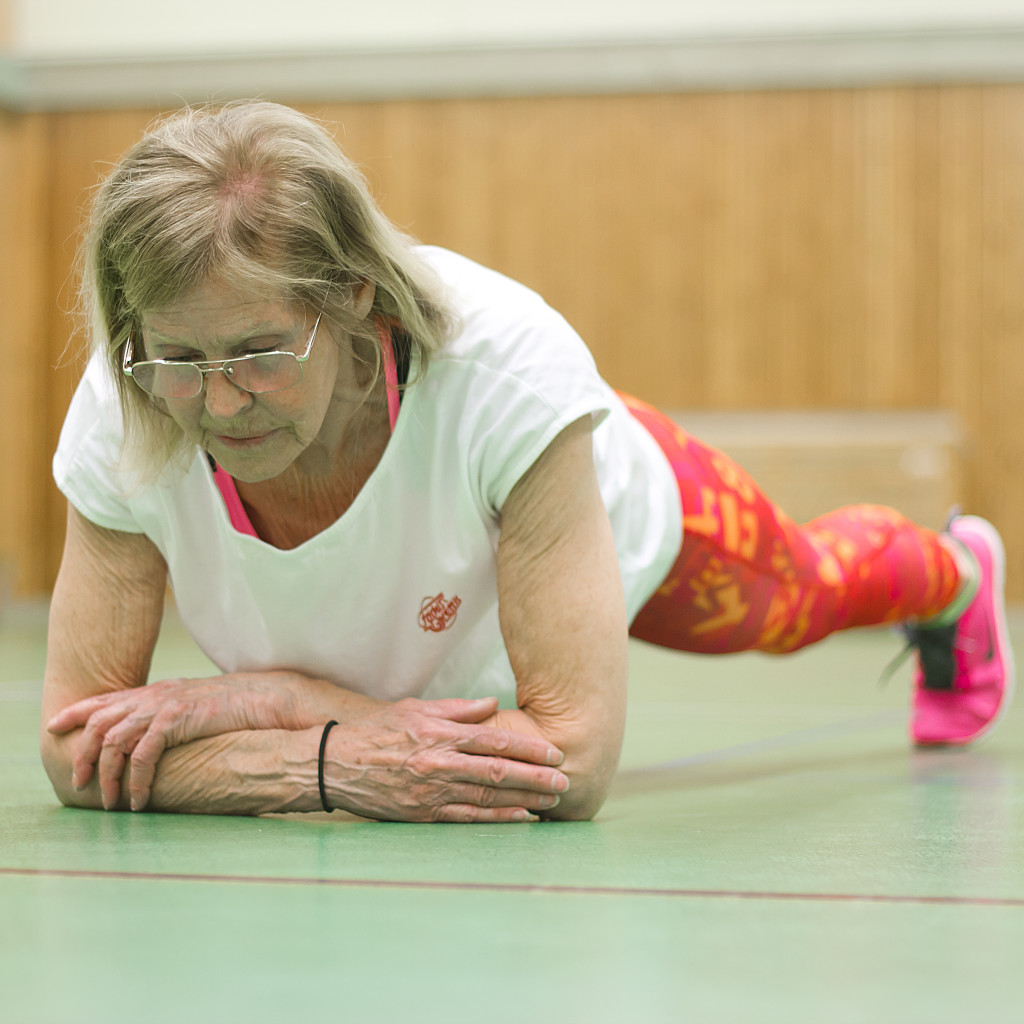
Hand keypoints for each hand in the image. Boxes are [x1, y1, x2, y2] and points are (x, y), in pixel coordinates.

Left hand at [46, 675, 295, 810]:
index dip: (75, 711)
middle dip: (82, 753)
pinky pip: (143, 755)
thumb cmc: (234, 705)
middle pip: (99, 721)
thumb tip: (154, 736)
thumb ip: (169, 714)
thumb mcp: (193, 705)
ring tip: (109, 802)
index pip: (104, 698)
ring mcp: (164, 705)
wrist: (262, 696)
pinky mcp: (177, 719)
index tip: (53, 726)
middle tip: (78, 782)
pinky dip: (135, 781)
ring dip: (108, 775)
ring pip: (115, 741)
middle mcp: (154, 695)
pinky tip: (138, 800)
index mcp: (155, 691)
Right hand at [324, 696, 567, 822]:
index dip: (529, 749)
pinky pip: (468, 819)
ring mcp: (432, 791)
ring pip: (487, 797)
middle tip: (565, 780)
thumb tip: (492, 704)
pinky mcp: (424, 813)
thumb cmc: (377, 732)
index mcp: (440, 734)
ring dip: (524, 799)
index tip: (555, 753)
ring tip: (552, 800)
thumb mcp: (415, 709)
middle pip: (498, 772)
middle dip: (536, 777)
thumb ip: (457, 709)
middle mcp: (439, 763)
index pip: (494, 742)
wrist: (335, 764)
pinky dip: (497, 819)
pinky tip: (521, 818)